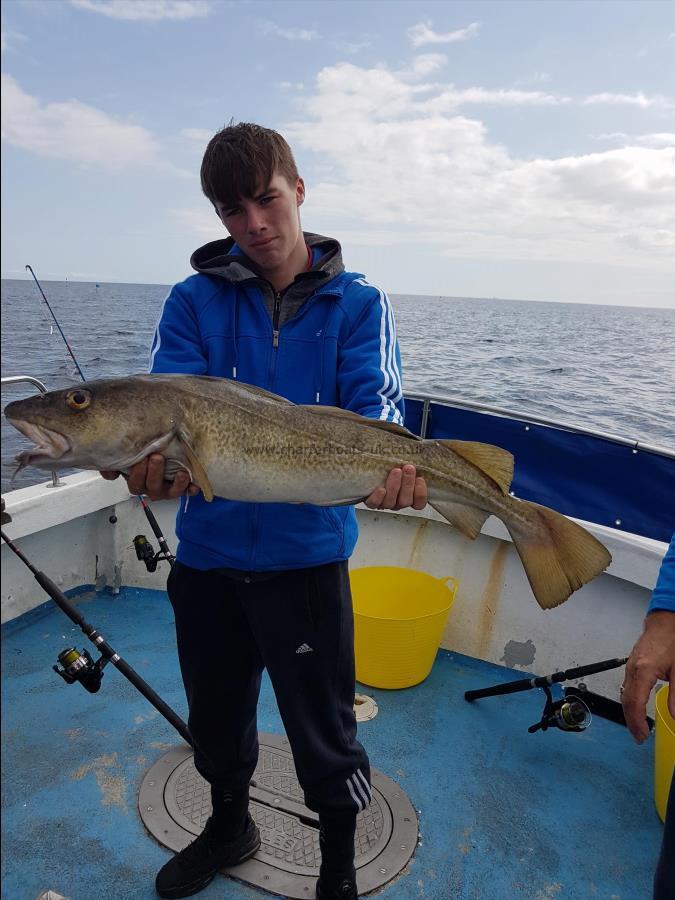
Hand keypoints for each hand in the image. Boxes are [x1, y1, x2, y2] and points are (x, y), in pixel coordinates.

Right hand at [100, 453, 199, 500]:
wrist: (163, 448)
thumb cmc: (143, 452)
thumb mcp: (125, 455)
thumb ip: (113, 463)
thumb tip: (110, 474)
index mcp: (138, 481)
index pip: (135, 483)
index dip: (137, 474)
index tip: (140, 459)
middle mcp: (153, 488)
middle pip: (152, 487)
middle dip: (154, 473)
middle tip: (157, 457)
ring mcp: (168, 489)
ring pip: (171, 493)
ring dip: (176, 485)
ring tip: (181, 473)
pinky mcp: (183, 487)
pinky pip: (188, 491)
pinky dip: (192, 489)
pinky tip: (195, 484)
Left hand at [365, 465, 427, 510]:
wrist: (368, 465)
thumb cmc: (391, 464)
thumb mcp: (405, 462)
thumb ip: (415, 463)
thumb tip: (424, 450)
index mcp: (409, 496)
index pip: (419, 503)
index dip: (421, 494)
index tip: (421, 478)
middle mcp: (397, 502)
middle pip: (405, 501)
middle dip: (408, 484)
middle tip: (408, 468)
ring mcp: (384, 503)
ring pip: (391, 502)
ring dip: (395, 486)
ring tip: (396, 471)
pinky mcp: (370, 501)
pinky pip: (374, 504)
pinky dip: (378, 498)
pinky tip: (381, 489)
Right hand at [621, 610, 674, 742]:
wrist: (665, 621)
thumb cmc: (672, 640)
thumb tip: (674, 715)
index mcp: (643, 670)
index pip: (634, 703)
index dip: (637, 722)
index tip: (643, 735)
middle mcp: (632, 669)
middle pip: (625, 701)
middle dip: (630, 721)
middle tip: (639, 736)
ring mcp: (629, 666)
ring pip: (624, 693)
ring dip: (629, 712)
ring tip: (638, 725)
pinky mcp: (631, 664)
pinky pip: (626, 686)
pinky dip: (629, 700)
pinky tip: (636, 706)